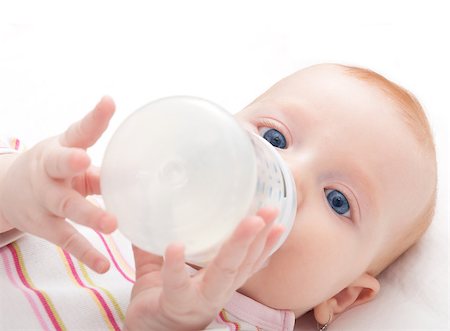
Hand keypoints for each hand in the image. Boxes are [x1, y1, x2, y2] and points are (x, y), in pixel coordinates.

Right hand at [0, 96, 116, 272]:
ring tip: (111, 224)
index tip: (109, 103)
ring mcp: (44, 200)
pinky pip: (67, 241)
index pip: (79, 131)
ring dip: (88, 215)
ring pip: (65, 206)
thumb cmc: (53, 169)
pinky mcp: (46, 226)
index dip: (94, 118)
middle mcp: (48, 171)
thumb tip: (142, 172)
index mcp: (60, 148)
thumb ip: (102, 167)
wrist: (8, 192)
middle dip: (68, 162)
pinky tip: (103, 264)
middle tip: (84, 160)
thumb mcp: (72, 160)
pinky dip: (85, 253)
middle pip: (57, 165)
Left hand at [124, 208, 283, 330]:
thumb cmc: (160, 299)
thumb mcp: (159, 269)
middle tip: (270, 211)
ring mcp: (199, 299)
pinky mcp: (175, 305)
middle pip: (243, 262)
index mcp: (219, 280)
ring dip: (239, 246)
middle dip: (259, 236)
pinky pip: (177, 285)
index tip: (279, 219)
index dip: (266, 241)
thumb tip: (150, 214)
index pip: (248, 260)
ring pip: (224, 272)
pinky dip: (176, 266)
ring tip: (250, 222)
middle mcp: (216, 290)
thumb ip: (155, 244)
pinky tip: (176, 246)